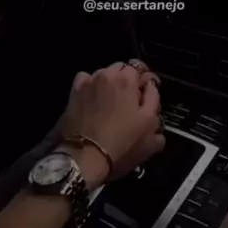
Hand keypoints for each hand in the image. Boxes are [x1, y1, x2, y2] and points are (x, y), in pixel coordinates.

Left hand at [61, 61, 163, 188]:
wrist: (85, 158)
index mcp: (127, 79)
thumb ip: (154, 99)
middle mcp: (106, 74)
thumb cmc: (122, 144)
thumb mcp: (150, 126)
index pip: (141, 68)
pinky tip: (94, 101)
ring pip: (104, 74)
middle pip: (121, 69)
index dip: (146, 82)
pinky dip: (92, 86)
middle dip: (128, 81)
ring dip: (110, 84)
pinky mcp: (73, 93)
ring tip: (112, 104)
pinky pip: (86, 81)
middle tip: (130, 102)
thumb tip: (150, 86)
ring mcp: (88, 82)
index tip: (146, 96)